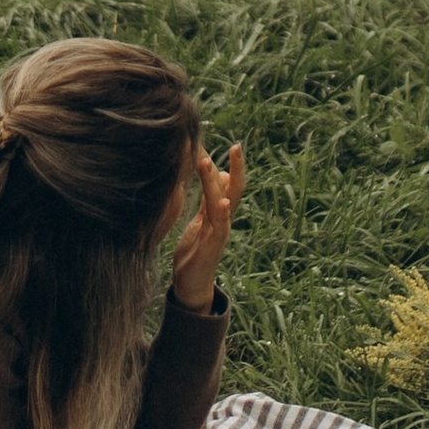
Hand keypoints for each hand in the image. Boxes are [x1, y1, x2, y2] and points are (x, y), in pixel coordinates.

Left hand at [170, 142, 244, 309]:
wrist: (191, 283)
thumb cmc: (196, 250)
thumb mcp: (201, 220)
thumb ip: (210, 200)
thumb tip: (221, 175)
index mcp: (219, 213)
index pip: (229, 185)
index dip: (233, 166)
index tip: (235, 145)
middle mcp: (223, 221)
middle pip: (233, 191)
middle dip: (237, 169)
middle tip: (236, 147)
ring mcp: (219, 233)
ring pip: (221, 204)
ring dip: (215, 184)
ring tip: (210, 164)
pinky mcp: (212, 246)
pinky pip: (219, 227)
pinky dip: (221, 213)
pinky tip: (222, 202)